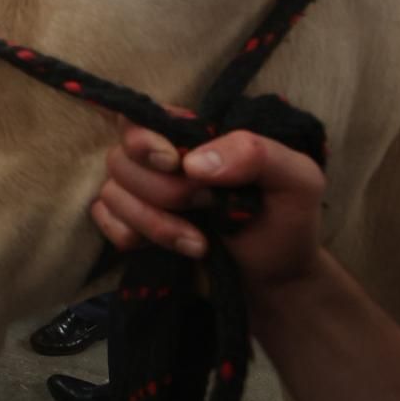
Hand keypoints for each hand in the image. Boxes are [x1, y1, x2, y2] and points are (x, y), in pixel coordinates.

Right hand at [89, 125, 326, 291]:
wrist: (275, 283)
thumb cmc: (286, 223)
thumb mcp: (296, 180)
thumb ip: (256, 154)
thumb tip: (193, 163)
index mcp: (193, 137)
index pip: (139, 117)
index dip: (144, 139)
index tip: (174, 163)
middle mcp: (159, 160)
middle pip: (121, 158)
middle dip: (164, 191)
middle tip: (207, 207)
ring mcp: (141, 194)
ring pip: (111, 192)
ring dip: (155, 223)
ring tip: (199, 244)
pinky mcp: (130, 227)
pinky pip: (102, 220)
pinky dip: (131, 236)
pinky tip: (172, 250)